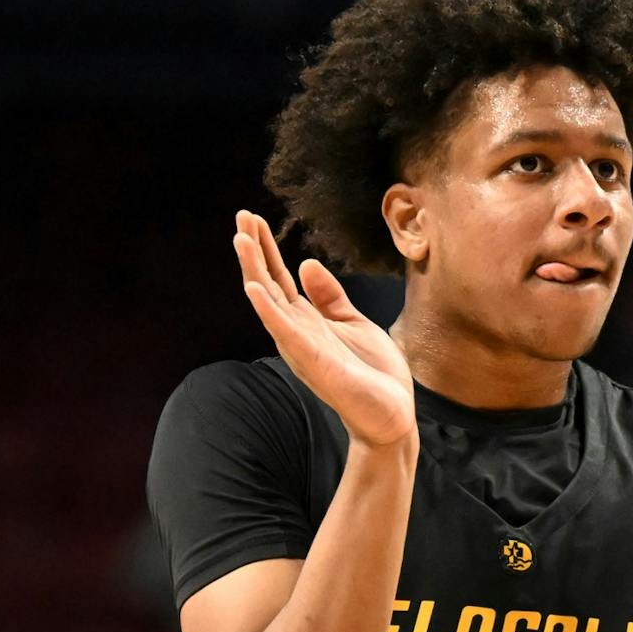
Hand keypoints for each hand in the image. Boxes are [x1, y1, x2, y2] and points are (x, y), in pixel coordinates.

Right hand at [233, 210, 414, 448]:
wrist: (392, 415)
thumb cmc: (372, 374)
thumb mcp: (353, 323)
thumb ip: (330, 297)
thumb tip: (306, 264)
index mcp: (307, 322)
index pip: (280, 280)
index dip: (267, 249)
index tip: (253, 220)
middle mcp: (297, 333)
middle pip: (269, 285)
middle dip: (254, 252)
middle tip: (240, 217)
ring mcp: (302, 347)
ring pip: (271, 303)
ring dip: (254, 271)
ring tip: (240, 240)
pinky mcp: (314, 362)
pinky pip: (286, 332)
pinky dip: (268, 310)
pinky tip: (254, 288)